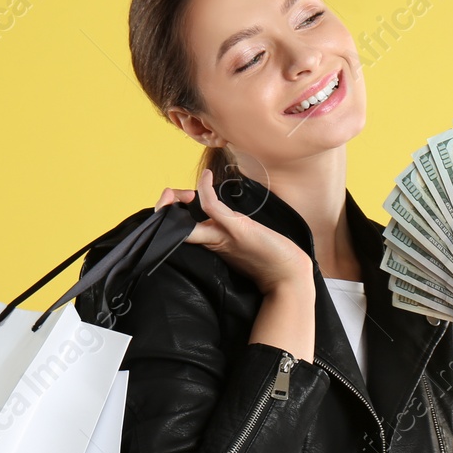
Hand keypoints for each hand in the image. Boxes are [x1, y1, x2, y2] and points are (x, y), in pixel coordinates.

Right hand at [162, 169, 312, 294]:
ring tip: (172, 194)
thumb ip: (228, 231)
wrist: (289, 275)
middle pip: (176, 226)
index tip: (173, 201)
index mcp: (212, 242)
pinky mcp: (236, 230)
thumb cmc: (270, 260)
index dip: (168, 214)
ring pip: (186, 222)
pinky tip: (207, 176)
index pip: (180, 229)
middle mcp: (213, 239)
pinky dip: (206, 190)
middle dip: (163, 208)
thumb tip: (220, 217)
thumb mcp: (244, 242)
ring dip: (172, 203)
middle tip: (168, 198)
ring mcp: (222, 235)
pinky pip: (213, 207)